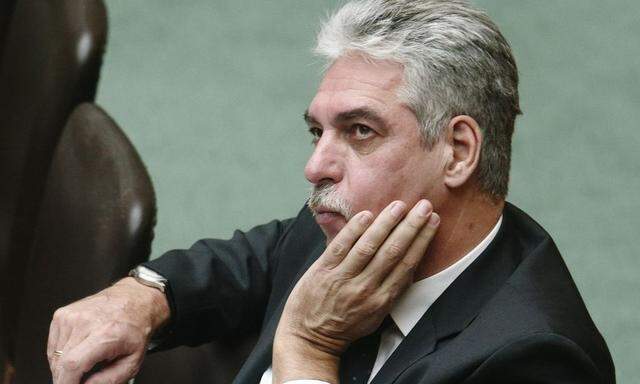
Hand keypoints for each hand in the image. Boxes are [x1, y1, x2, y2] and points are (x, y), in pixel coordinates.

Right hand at [47, 277, 169, 383]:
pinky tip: (77, 351)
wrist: (134, 300)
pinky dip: (60, 355)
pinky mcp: (62, 315)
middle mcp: (87, 321)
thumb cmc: (135, 326)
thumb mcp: (133, 360)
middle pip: (61, 362)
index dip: (67, 383)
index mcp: (107, 332)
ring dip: (63, 367)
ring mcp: (72, 316)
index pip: (73, 364)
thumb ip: (110, 379)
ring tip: (84, 363)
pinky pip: (53, 345)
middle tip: (79, 381)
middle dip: (66, 379)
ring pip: (55, 355)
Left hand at [273, 199, 438, 382]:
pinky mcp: (322, 271)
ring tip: (399, 206)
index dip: (422, 241)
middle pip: (393, 252)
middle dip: (411, 227)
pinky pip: (340, 246)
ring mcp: (342, 279)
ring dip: (386, 223)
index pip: (408, 264)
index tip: (433, 222)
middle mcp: (365, 289)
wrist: (309, 337)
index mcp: (382, 300)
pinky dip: (353, 230)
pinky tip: (367, 214)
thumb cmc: (345, 324)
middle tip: (424, 206)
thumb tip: (410, 262)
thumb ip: (391, 290)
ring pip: (368, 246)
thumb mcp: (375, 315)